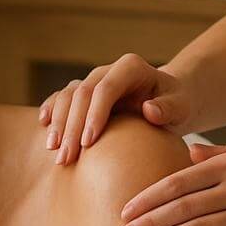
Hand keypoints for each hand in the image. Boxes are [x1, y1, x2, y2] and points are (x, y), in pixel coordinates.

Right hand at [39, 53, 193, 165]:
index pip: (106, 88)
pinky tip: (44, 129)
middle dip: (71, 126)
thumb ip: (169, 108)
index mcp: (131, 68)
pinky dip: (51, 111)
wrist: (167, 103)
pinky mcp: (83, 93)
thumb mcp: (181, 106)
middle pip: (82, 94)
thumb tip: (148, 110)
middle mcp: (107, 71)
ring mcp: (93, 81)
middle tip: (66, 158)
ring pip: (67, 96)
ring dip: (58, 124)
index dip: (94, 114)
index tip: (88, 143)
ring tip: (54, 152)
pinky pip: (61, 98)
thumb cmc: (176, 105)